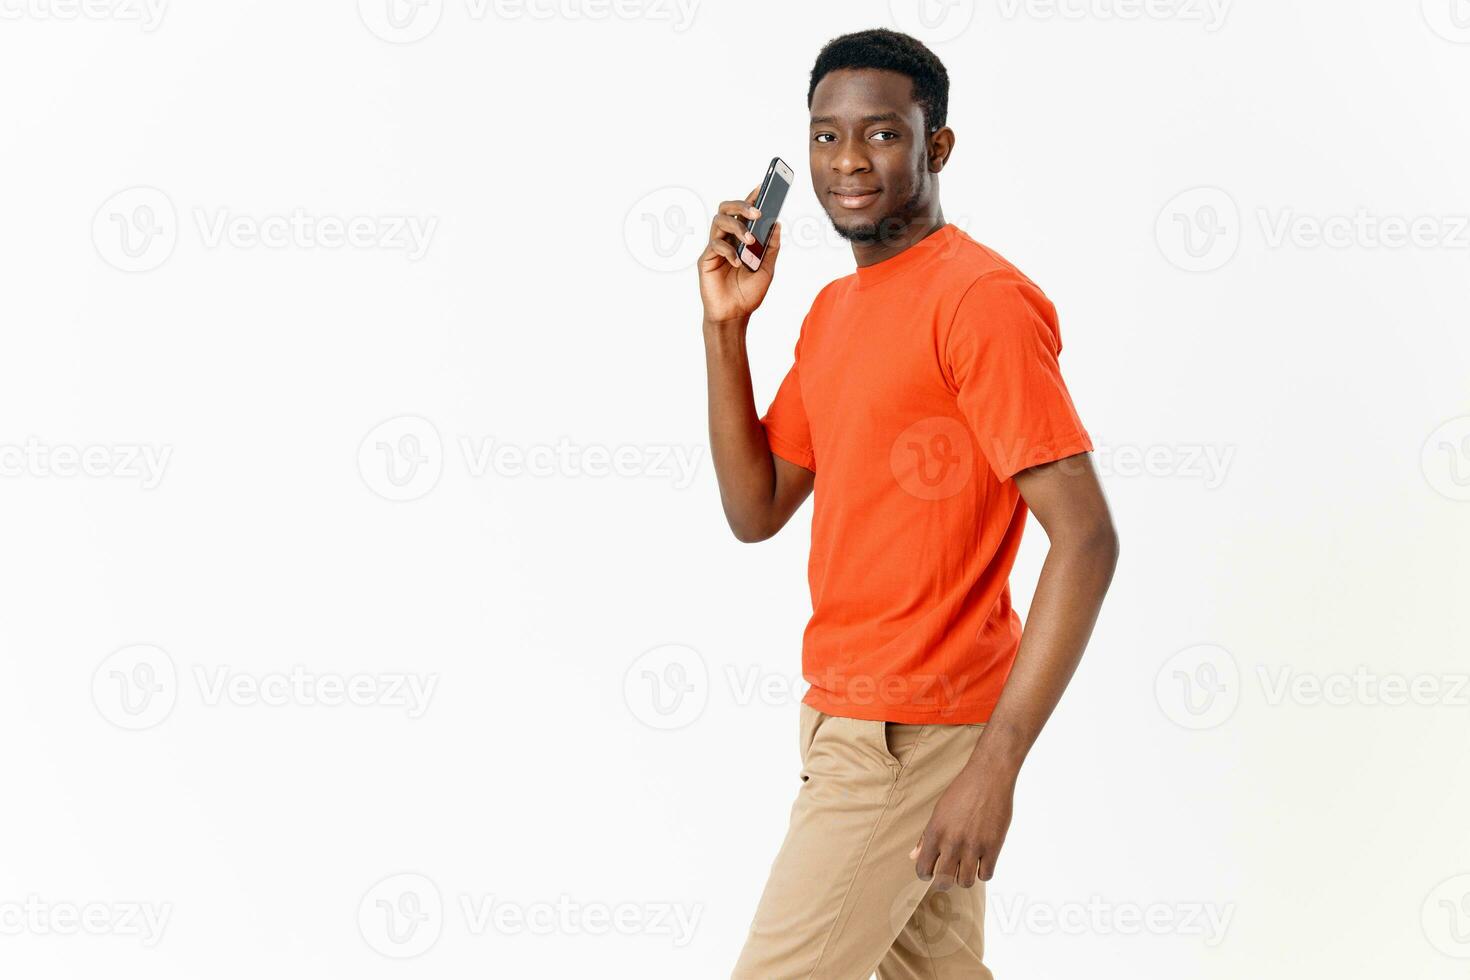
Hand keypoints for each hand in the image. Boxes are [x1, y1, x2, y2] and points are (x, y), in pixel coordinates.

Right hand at [698, 186, 782, 325]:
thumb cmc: (748, 293)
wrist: (734, 315)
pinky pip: (715, 246)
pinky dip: (729, 251)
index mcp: (741, 238)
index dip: (752, 197)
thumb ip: (771, 246)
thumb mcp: (767, 269)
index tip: (765, 186)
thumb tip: (777, 223)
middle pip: (727, 209)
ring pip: (719, 222)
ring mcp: (715, 248)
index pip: (745, 212)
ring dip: (737, 228)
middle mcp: (727, 238)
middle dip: (741, 205)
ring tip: (750, 241)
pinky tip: (739, 263)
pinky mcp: (706, 260)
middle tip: (757, 212)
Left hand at [909, 763, 1015, 890]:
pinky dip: (983, 872)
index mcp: (935, 832)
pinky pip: (986, 875)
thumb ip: (925, 836)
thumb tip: (913, 856)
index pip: (923, 867)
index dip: (925, 874)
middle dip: (944, 882)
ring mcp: (973, 846)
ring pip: (965, 882)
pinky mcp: (993, 847)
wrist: (988, 777)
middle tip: (948, 875)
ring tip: (966, 868)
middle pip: (944, 881)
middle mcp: (952, 842)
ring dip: (964, 878)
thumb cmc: (962, 791)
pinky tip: (982, 862)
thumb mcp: (939, 811)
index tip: (930, 873)